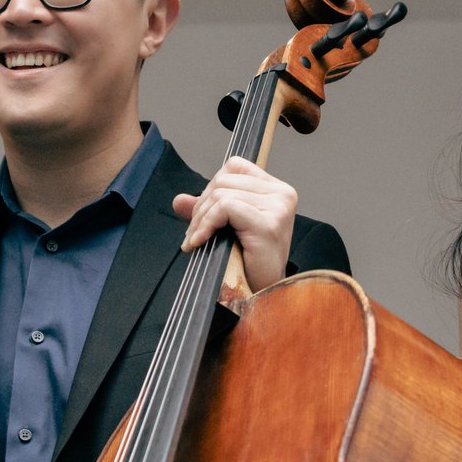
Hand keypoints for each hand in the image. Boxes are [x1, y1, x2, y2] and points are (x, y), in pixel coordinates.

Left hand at [171, 158, 296, 292]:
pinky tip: (200, 242)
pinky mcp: (268, 223)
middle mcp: (282, 194)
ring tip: (196, 241)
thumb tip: (179, 200)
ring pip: (222, 193)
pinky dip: (206, 224)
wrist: (264, 295)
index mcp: (276, 189)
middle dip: (201, 206)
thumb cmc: (249, 263)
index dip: (211, 186)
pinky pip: (225, 208)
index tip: (203, 215)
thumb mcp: (225, 229)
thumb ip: (206, 210)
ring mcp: (278, 207)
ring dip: (200, 219)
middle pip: (225, 179)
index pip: (235, 166)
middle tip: (194, 234)